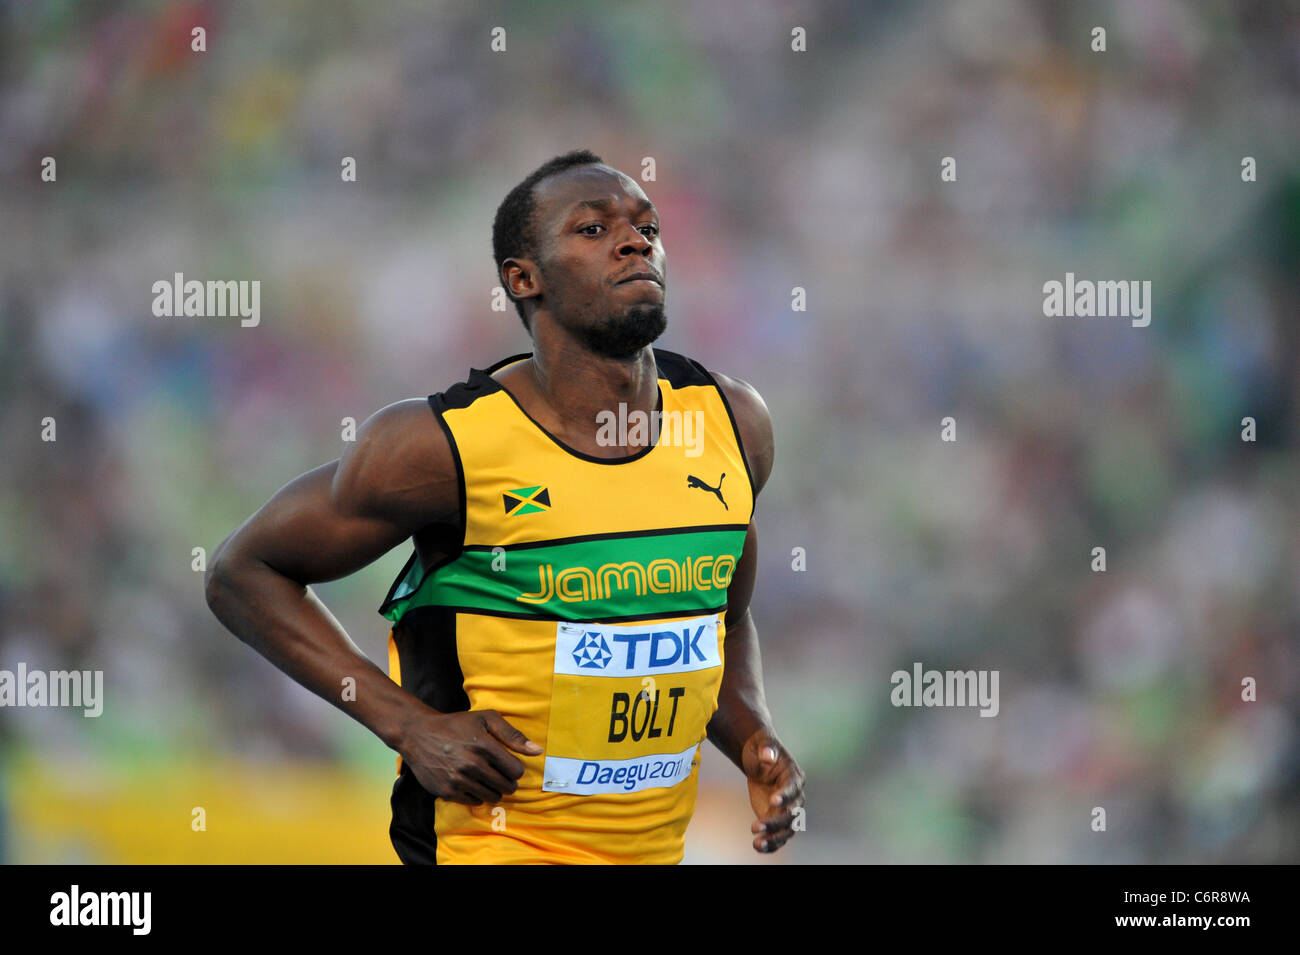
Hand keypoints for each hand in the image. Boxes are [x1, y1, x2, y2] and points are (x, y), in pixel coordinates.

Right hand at [400, 708, 542, 804]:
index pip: (516, 771)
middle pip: (507, 786)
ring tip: (485, 776)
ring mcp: (458, 780)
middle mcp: (472, 765)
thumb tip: (537, 751)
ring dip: (493, 788)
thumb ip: (513, 735)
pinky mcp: (447, 792)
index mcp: (485, 746)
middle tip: (499, 772)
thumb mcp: (486, 719)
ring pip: (492, 796)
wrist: (419, 734)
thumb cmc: (457, 725)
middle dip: (507, 781)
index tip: (507, 763)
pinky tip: (471, 781)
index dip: (515, 768)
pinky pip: (474, 802)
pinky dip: (477, 794)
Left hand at [742, 731, 804, 853]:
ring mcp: (788, 810)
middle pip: (791, 813)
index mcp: (794, 776)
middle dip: (775, 821)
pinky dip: (771, 844)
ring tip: (757, 844)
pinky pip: (779, 835)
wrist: (758, 760)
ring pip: (787, 829)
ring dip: (774, 838)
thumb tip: (768, 755)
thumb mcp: (761, 745)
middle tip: (755, 826)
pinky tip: (758, 848)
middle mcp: (796, 796)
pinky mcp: (778, 819)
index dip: (785, 795)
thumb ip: (766, 749)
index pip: (793, 788)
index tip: (773, 800)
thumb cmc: (761, 749)